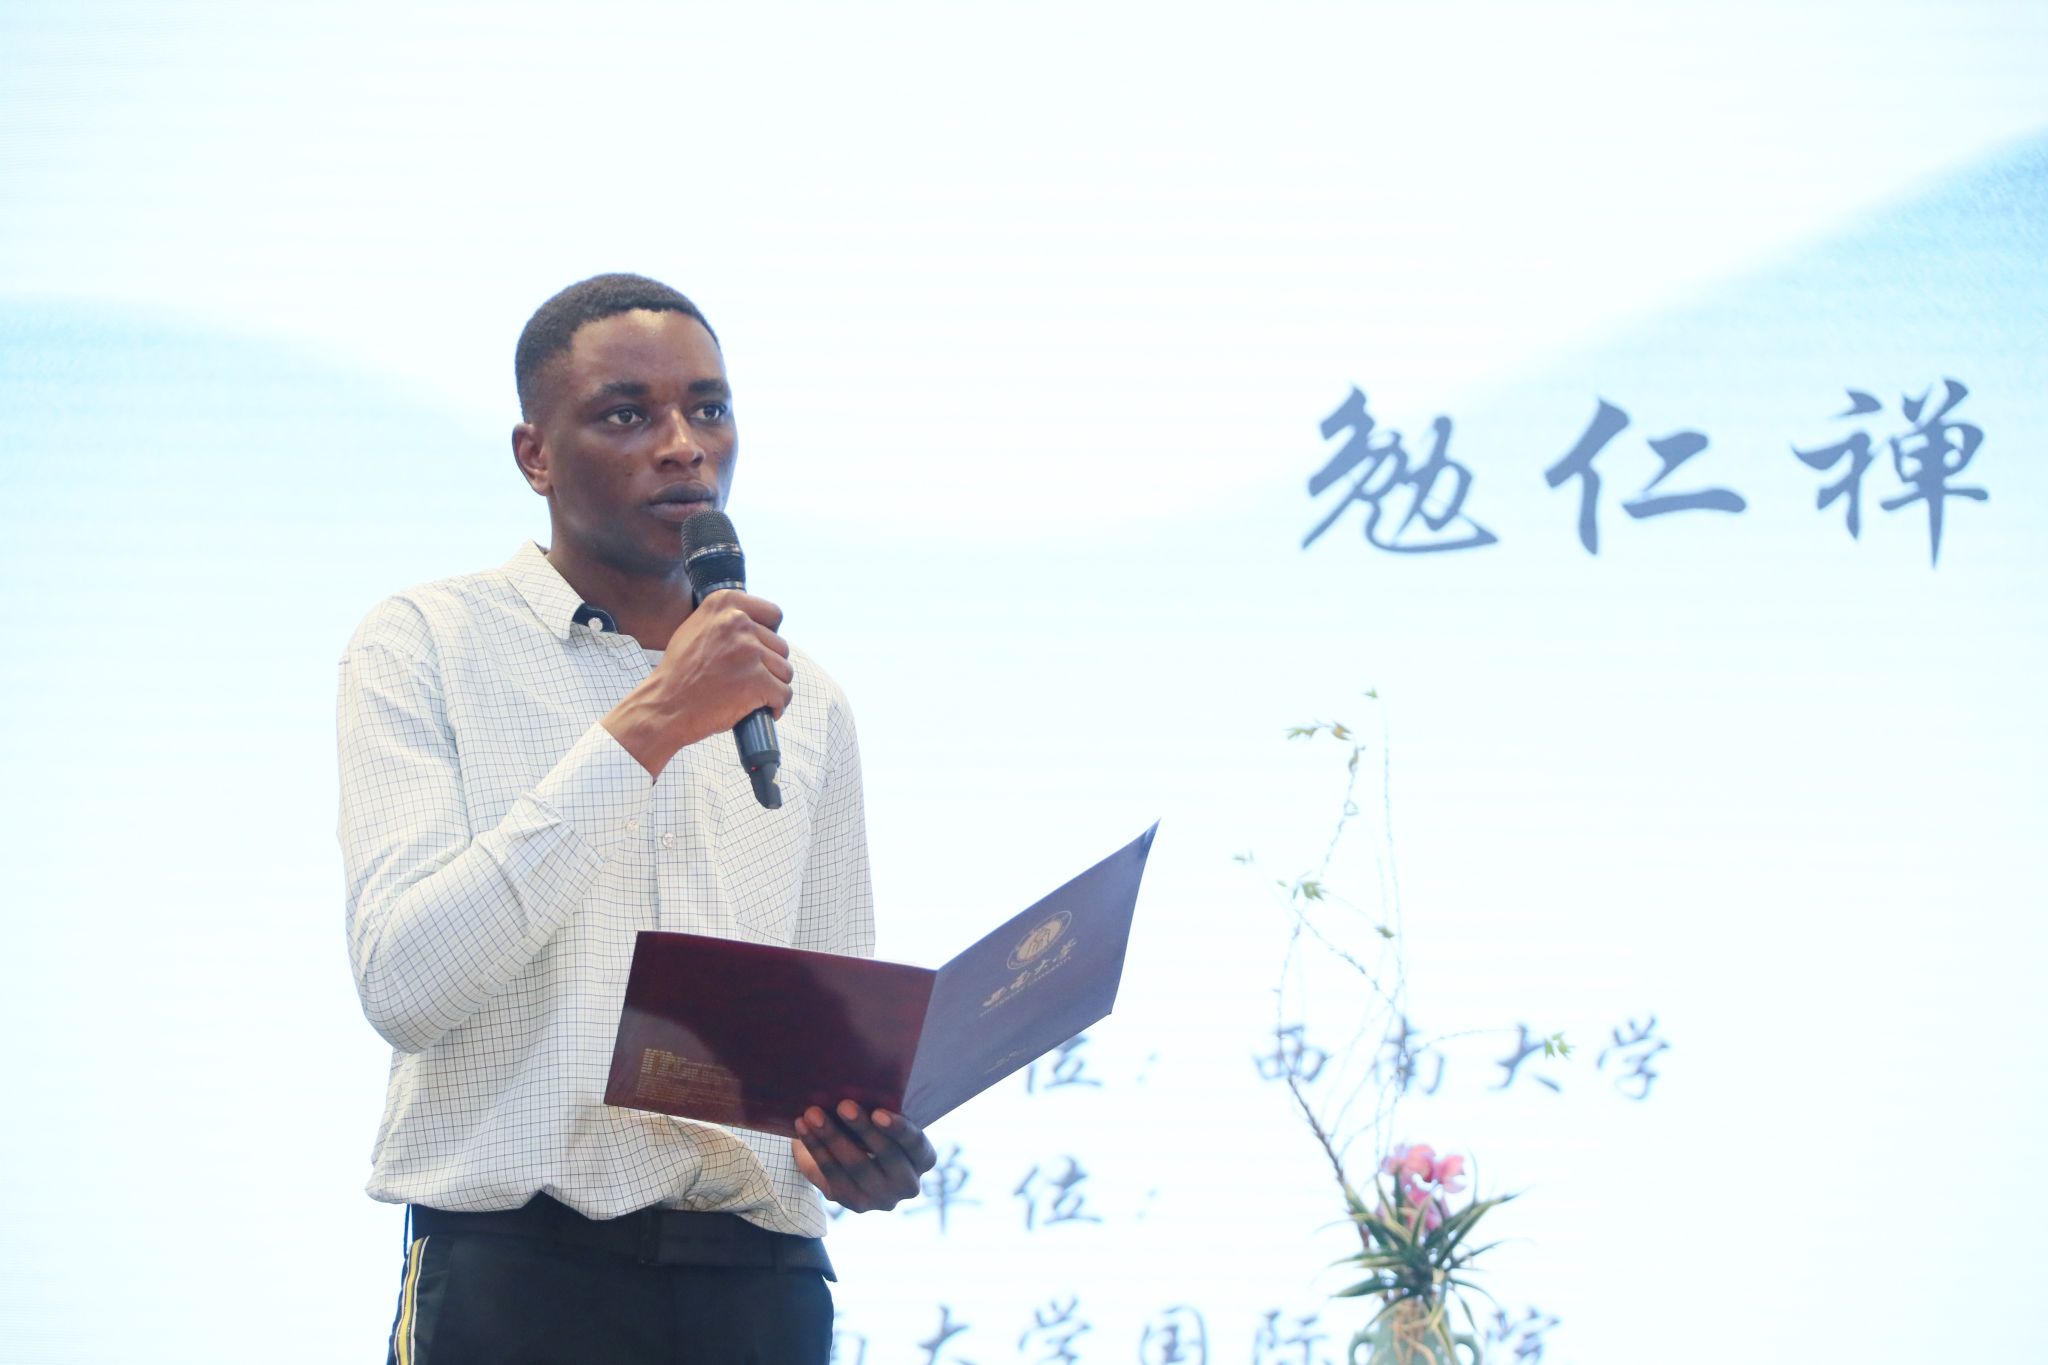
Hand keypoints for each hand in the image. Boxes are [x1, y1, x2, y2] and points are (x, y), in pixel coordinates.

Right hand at [604, 589, 791, 776]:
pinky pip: (784, 693)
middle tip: (744, 681)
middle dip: (768, 667)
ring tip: (749, 695)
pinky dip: (776, 705)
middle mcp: (738, 621)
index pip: (773, 614)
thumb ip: (725, 620)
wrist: (664, 707)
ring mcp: (749, 651)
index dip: (768, 636)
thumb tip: (756, 623)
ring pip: (785, 670)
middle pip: (781, 646)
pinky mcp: (757, 680)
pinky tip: (760, 710)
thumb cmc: (680, 673)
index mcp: (725, 604)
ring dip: (772, 686)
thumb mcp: (696, 628)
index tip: (756, 652)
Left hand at [791, 1100, 936, 1212]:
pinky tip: (803, 1128)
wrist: (849, 1155)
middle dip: (862, 1129)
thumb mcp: (882, 1118)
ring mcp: (882, 1198)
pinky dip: (816, 1148)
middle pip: (886, 1156)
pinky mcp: (855, 1203)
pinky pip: (832, 1175)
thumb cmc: (870, 1126)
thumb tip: (860, 1077)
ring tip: (813, 1113)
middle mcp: (908, 1184)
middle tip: (843, 1105)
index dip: (898, 1129)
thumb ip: (879, 1106)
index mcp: (923, 1158)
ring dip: (831, 1137)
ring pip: (856, 1167)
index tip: (877, 1112)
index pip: (916, 1144)